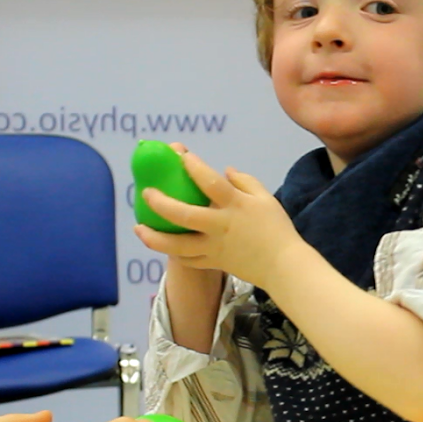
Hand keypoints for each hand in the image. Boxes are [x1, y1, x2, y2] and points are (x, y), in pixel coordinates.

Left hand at [134, 148, 304, 290]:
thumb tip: (225, 171)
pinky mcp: (213, 263)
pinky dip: (173, 253)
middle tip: (146, 192)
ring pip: (177, 245)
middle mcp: (220, 226)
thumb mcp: (266, 199)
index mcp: (235, 205)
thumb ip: (245, 181)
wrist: (283, 266)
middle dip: (161, 203)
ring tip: (139, 228)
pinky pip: (187, 260)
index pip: (209, 182)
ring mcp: (214, 247)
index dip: (192, 166)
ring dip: (154, 237)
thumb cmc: (277, 229)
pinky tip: (163, 244)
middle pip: (184, 215)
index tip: (179, 154)